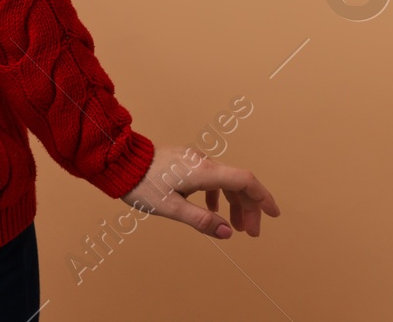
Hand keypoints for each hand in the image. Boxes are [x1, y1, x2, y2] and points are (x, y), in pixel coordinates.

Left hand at [120, 144, 279, 238]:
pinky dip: (218, 195)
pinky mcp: (185, 161)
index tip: (274, 215)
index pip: (245, 180)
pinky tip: (212, 210)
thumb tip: (228, 233)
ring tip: (235, 227)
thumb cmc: (142, 184)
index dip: (263, 197)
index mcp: (204, 171)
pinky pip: (211, 178)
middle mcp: (203, 161)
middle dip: (248, 208)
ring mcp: (194, 159)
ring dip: (233, 203)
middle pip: (237, 183)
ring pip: (224, 181)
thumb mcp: (171, 208)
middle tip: (251, 233)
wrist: (119, 161)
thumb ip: (201, 220)